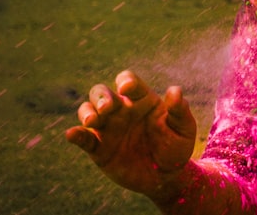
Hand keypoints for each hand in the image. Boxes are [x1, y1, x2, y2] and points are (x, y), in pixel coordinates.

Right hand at [65, 70, 196, 200]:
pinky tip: (73, 134)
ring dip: (87, 112)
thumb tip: (175, 91)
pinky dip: (76, 135)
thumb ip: (179, 111)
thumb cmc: (176, 147)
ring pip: (88, 110)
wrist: (166, 176)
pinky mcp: (99, 148)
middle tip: (107, 108)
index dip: (125, 81)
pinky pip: (84, 139)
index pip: (129, 81)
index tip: (127, 89)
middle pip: (102, 92)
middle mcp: (121, 110)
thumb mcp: (183, 129)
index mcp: (142, 99)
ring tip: (92, 121)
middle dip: (101, 96)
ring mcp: (108, 128)